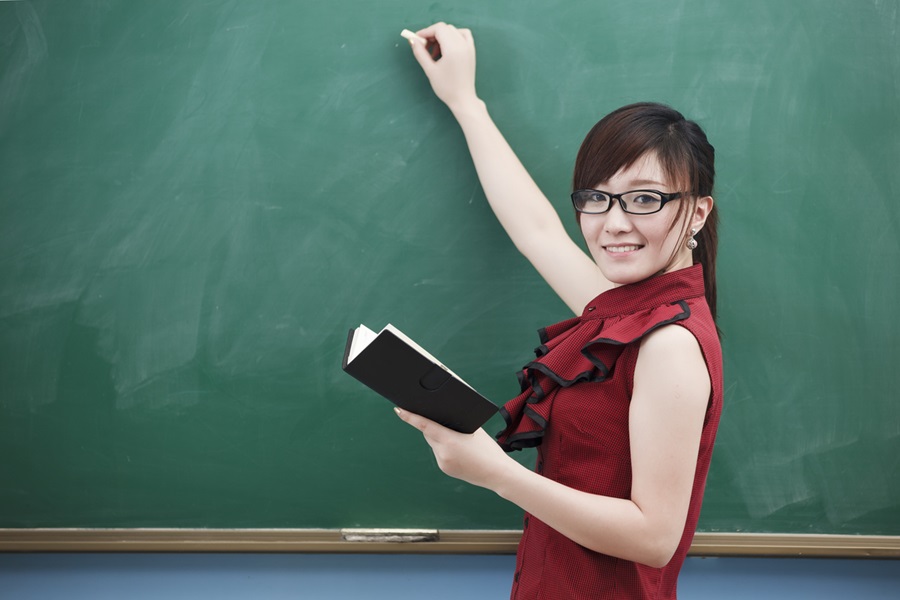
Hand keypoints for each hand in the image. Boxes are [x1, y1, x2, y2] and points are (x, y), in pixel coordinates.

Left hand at [394, 407, 513, 490]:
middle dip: (432, 426)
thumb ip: (459, 421)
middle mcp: (442, 453)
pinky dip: (444, 449)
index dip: (410, 417)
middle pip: (428, 434)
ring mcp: (442, 463)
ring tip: (459, 440)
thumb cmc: (489, 450)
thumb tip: (446, 411)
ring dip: (440, 438)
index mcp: (449, 440)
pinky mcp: (445, 469)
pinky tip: (458, 451)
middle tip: (441, 419)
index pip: (424, 425)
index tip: (398, 410)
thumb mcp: (476, 430)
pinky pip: (439, 454)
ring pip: (434, 444)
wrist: (497, 474)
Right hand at [408, 22, 479, 112]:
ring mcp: (469, 47)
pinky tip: (448, 47)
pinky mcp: (472, 51)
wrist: (463, 99)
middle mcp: (463, 44)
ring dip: (442, 36)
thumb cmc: (446, 87)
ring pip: (453, 31)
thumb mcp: (430, 70)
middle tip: (425, 47)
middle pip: (445, 28)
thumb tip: (412, 40)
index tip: (417, 39)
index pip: (439, 29)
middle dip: (433, 34)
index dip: (426, 31)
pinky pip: (463, 35)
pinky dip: (454, 36)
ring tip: (436, 52)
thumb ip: (420, 53)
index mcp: (453, 49)